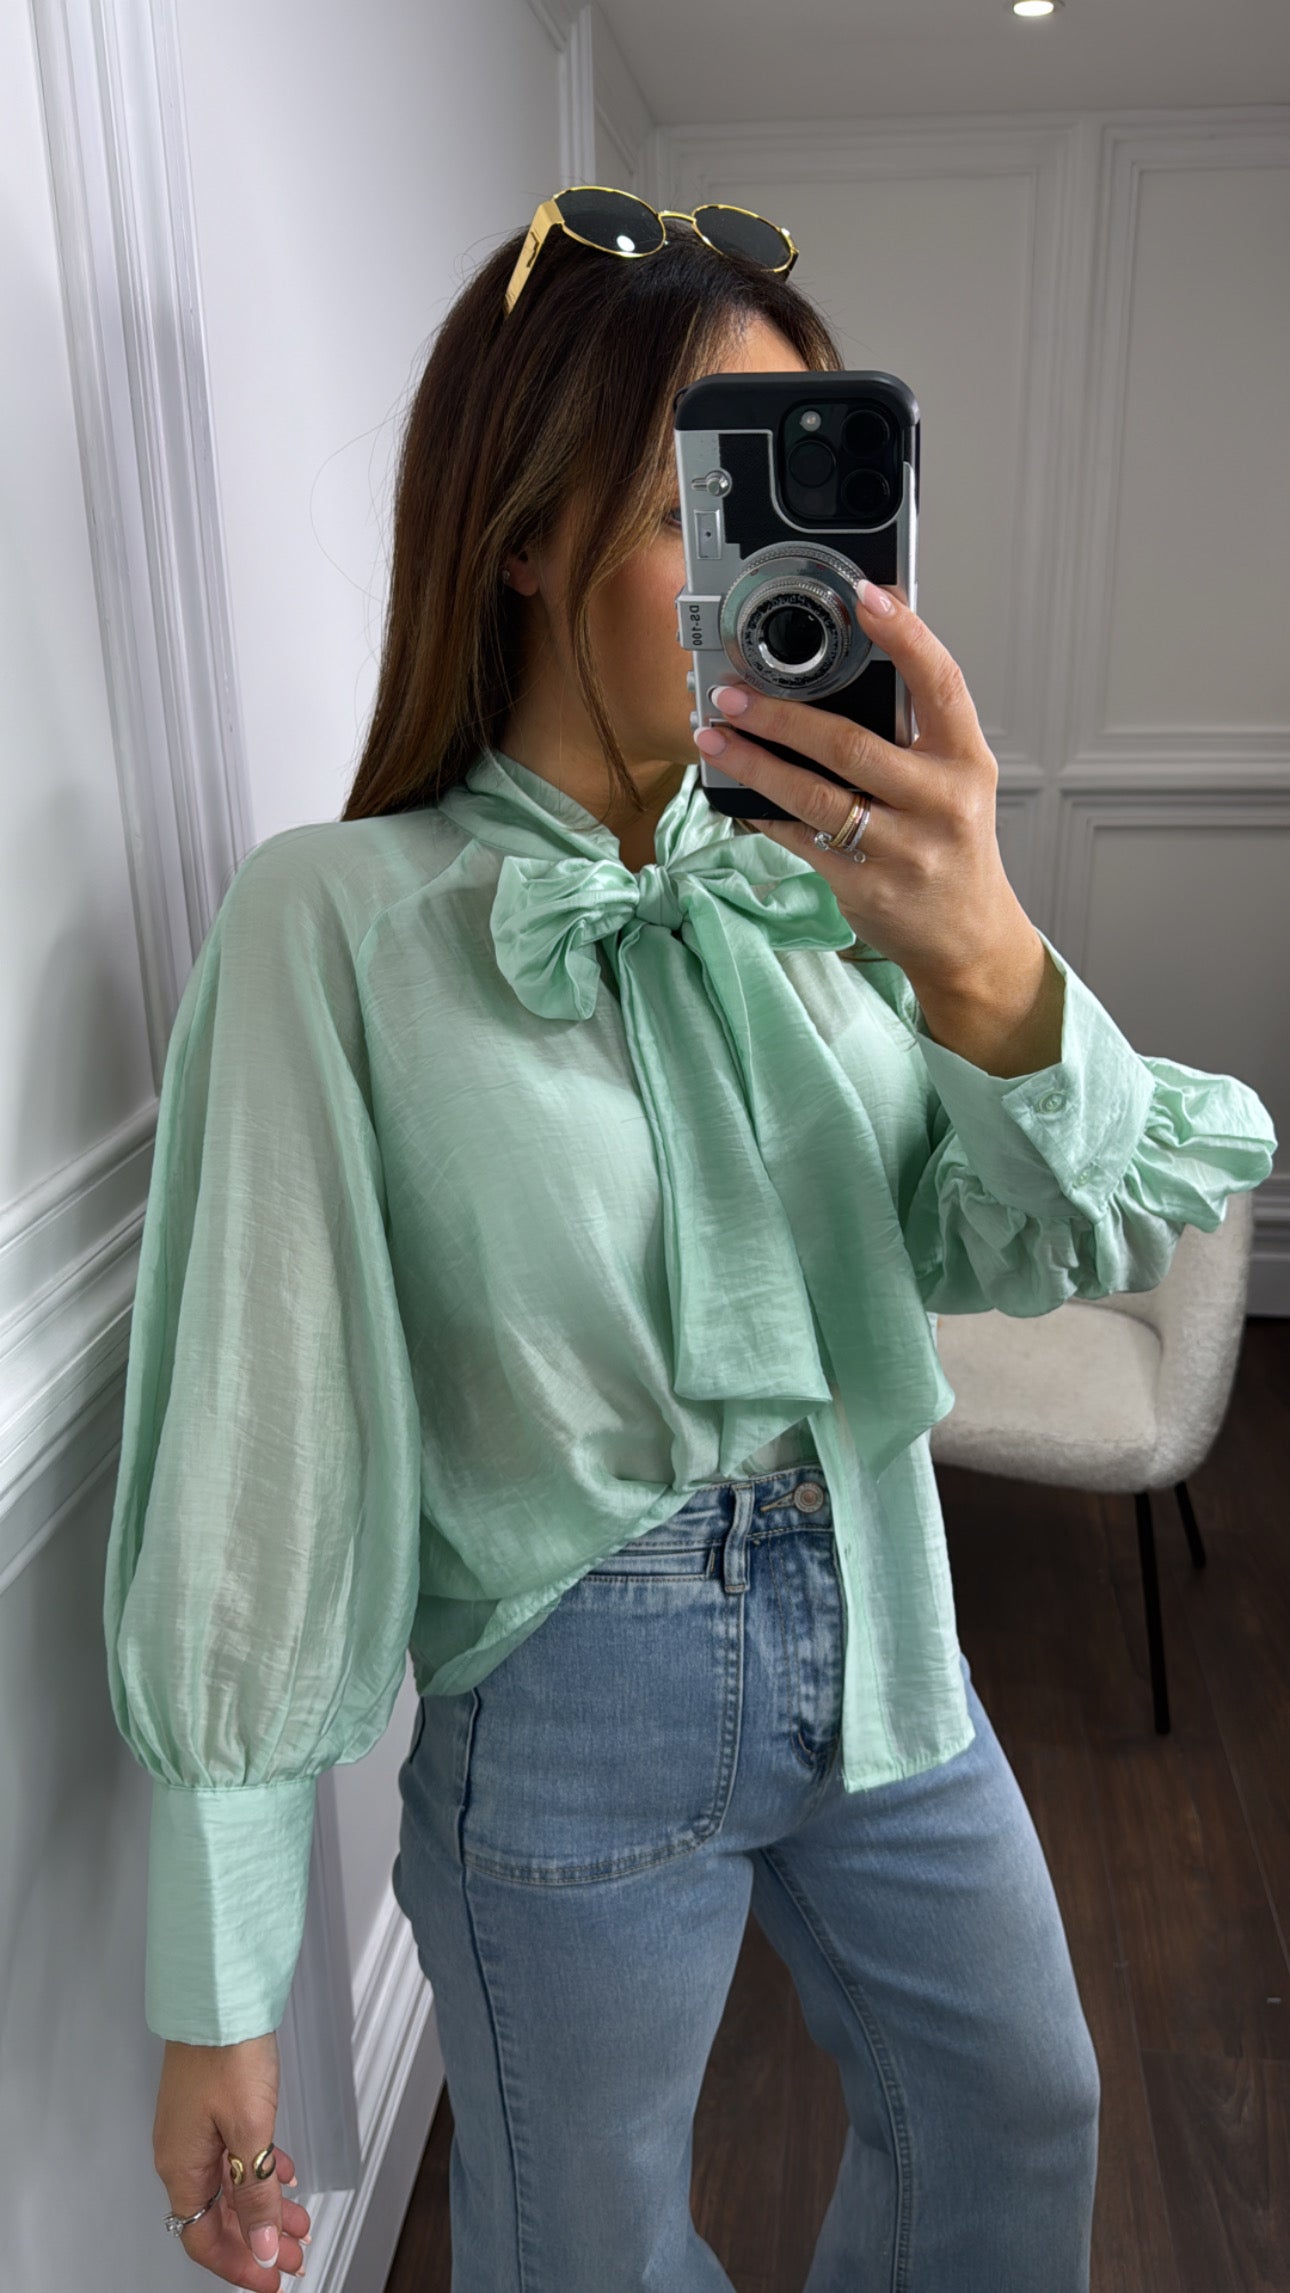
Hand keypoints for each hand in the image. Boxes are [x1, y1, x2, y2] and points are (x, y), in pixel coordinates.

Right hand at [154, 2032, 311, 2286]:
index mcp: (181, 2165)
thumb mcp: (251, 2131)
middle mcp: (182, 2152)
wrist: (219, 1995)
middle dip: (259, 2240)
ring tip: (301, 2222)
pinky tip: (285, 2174)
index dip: (239, 2263)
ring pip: (232, 2185)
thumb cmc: (227, 2052)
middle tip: (295, 2257)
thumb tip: (264, 2244)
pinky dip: (262, 2171)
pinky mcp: (212, 2107)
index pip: (203, 2237)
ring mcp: (196, 2129)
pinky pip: (236, 2155)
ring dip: (267, 2207)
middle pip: (220, 2215)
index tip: (271, 2279)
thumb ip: (257, 2193)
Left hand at [693, 581, 1031, 998]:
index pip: (940, 683)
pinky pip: (801, 839)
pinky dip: (762, 812)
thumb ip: (912, 733)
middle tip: (733, 692)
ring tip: (714, 737)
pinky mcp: (866, 885)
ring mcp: (904, 848)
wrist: (968, 935)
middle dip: (781, 714)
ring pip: (815, 796)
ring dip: (754, 763)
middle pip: (852, 745)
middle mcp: (940, 802)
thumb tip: (839, 673)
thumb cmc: (953, 847)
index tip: (864, 595)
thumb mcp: (956, 781)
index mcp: (965, 760)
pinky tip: (736, 793)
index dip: (905, 634)